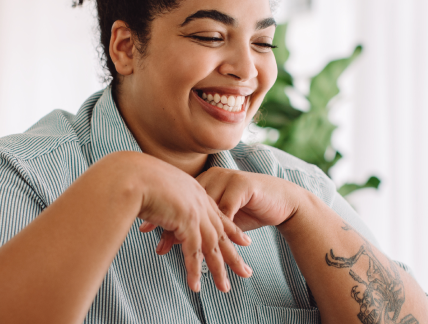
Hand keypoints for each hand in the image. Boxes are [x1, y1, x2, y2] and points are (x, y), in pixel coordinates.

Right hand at [129, 153, 252, 292]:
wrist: (132, 174)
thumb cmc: (136, 178)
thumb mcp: (156, 187)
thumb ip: (163, 199)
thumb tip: (158, 208)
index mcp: (195, 191)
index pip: (218, 214)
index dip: (231, 229)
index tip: (244, 241)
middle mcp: (199, 201)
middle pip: (221, 233)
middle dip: (233, 254)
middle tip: (245, 272)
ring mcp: (194, 212)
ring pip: (212, 246)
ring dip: (218, 269)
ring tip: (224, 288)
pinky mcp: (186, 222)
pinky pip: (193, 252)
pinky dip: (194, 270)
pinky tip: (196, 286)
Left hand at [146, 167, 306, 259]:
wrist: (282, 200)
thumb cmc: (249, 208)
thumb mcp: (220, 215)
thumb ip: (199, 222)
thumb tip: (170, 236)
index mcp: (204, 181)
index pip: (179, 198)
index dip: (162, 214)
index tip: (145, 229)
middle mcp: (214, 177)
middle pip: (188, 203)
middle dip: (172, 225)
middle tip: (156, 243)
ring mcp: (228, 180)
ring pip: (205, 209)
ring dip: (193, 232)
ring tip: (180, 249)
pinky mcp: (243, 187)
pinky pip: (226, 210)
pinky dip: (217, 229)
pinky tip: (209, 242)